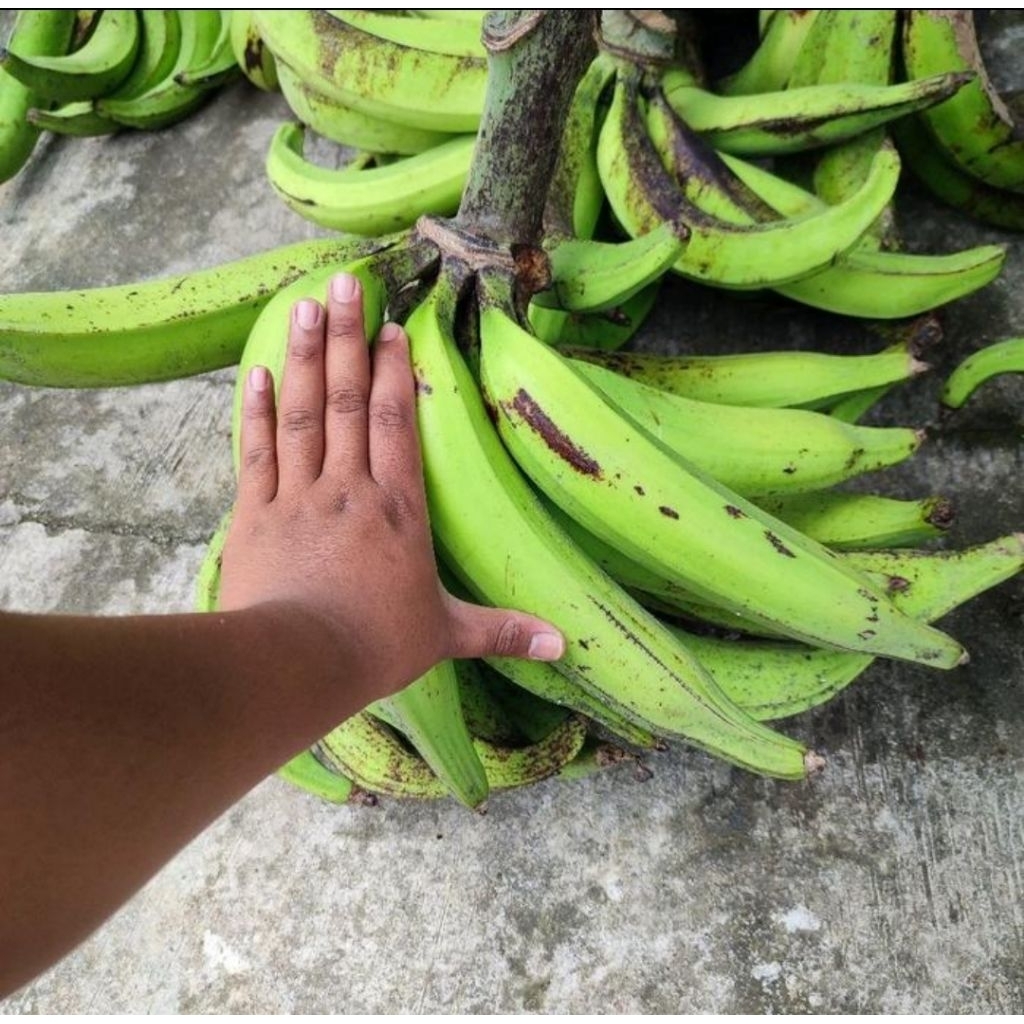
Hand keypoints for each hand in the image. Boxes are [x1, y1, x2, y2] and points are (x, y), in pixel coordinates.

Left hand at [218, 271, 564, 704]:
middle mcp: (349, 487)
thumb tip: (562, 645)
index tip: (393, 328)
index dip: (395, 373)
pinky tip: (257, 371)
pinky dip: (256, 410)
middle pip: (349, 400)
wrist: (298, 662)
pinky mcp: (256, 513)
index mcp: (397, 508)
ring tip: (307, 307)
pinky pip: (257, 450)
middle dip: (350, 339)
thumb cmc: (376, 646)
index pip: (397, 424)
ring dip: (306, 357)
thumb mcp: (447, 635)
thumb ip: (502, 630)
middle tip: (346, 284)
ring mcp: (299, 495)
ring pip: (304, 412)